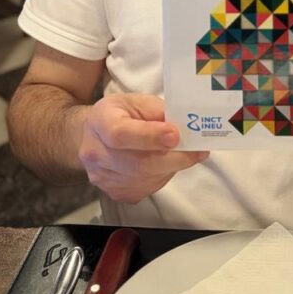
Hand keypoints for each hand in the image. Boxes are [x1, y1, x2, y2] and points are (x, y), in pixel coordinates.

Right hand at [78, 93, 208, 203]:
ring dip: (170, 167)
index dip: (150, 137)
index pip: (121, 134)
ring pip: (145, 179)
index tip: (175, 135)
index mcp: (100, 122)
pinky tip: (166, 163)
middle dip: (173, 158)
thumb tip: (182, 127)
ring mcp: (103, 177)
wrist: (97, 134)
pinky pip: (146, 188)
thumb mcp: (137, 101)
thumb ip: (158, 112)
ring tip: (183, 154)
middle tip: (196, 151)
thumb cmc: (121, 113)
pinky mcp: (115, 192)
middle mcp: (96, 153)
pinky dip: (163, 176)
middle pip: (137, 164)